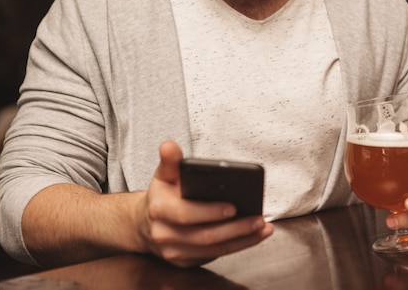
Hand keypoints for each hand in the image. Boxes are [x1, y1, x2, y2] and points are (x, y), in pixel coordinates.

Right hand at [136, 141, 273, 266]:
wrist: (145, 224)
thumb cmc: (162, 196)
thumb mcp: (163, 175)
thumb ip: (170, 161)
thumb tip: (169, 146)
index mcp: (159, 210)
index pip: (186, 214)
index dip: (210, 212)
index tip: (233, 206)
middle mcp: (165, 234)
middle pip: (205, 236)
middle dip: (235, 228)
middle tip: (257, 219)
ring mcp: (175, 252)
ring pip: (213, 249)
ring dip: (242, 239)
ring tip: (262, 227)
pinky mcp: (185, 262)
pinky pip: (215, 255)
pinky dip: (238, 246)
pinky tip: (254, 236)